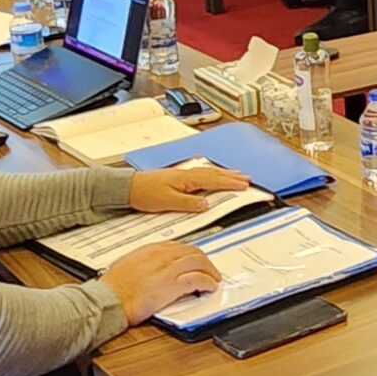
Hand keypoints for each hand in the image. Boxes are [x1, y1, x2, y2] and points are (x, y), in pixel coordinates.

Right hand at [99, 241, 222, 324]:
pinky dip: (207, 282)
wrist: (108, 299)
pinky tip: (210, 287)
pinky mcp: (172, 285)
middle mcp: (161, 256)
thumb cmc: (112, 287)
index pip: (178, 246)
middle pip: (192, 251)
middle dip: (204, 260)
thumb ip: (141, 263)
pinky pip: (198, 279)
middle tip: (210, 270)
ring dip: (210, 270)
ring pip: (198, 262)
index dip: (190, 253)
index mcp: (150, 250)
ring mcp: (168, 269)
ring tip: (214, 278)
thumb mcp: (126, 265)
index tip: (195, 260)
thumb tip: (148, 268)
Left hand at [128, 163, 253, 211]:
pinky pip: (202, 173)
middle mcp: (187, 174)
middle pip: (215, 173)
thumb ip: (188, 203)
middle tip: (248, 179)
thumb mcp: (167, 202)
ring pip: (209, 172)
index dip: (230, 183)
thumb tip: (206, 204)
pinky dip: (213, 173)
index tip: (245, 185)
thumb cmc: (146, 193)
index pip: (214, 180)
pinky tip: (213, 174)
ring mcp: (183, 174)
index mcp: (187, 179)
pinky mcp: (179, 176)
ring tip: (237, 175)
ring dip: (224, 173)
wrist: (128, 187)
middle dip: (232, 176)